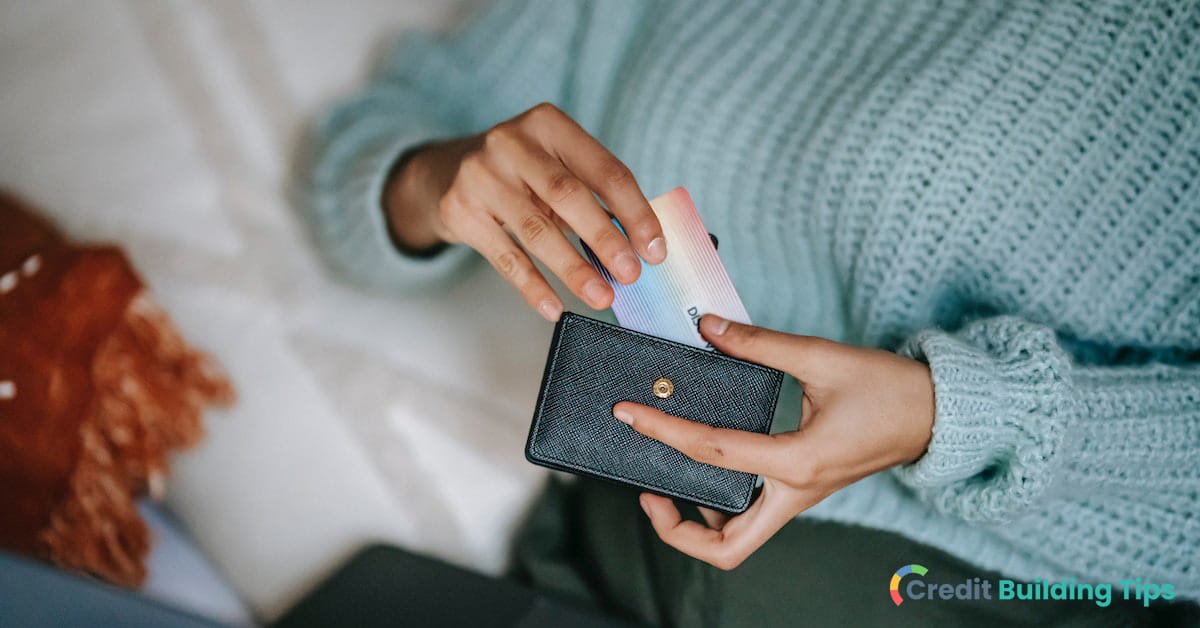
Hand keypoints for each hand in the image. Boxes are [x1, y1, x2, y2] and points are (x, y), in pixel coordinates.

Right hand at [383, 102, 665, 320]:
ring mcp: (480, 175)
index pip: (605, 169)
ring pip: (536, 230)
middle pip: (568, 195)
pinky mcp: (460, 210)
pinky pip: (505, 257)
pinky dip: (532, 286)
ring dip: (573, 269)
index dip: (635, 211)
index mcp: (549, 123)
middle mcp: (511, 142)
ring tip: (600, 297)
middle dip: (605, 238)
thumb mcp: (556, 168)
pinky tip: (554, 307)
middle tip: (631, 275)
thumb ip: (595, 197)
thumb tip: (641, 248)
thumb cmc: (520, 174)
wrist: (446, 173)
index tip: (655, 249)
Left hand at [612, 314, 934, 569]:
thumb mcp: (823, 357)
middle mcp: (796, 491)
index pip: (713, 452)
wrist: (938, 413)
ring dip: (698, 525)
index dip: (663, 430)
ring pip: (739, 540)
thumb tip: (707, 328)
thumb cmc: (890, 387)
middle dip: (676, 529)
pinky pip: (754, 516)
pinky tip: (706, 469)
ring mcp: (800, 497)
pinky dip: (722, 506)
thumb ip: (760, 344)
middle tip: (646, 491)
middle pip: (726, 545)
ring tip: (666, 486)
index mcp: (799, 461)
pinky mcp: (803, 490)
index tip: (630, 414)